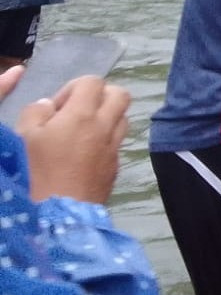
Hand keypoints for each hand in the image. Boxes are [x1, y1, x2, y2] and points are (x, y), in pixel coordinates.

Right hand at [16, 76, 130, 204]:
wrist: (60, 212)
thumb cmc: (36, 170)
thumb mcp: (23, 135)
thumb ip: (35, 112)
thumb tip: (49, 105)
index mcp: (82, 114)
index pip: (93, 82)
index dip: (74, 87)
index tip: (57, 107)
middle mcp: (105, 126)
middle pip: (120, 95)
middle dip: (101, 96)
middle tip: (78, 111)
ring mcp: (114, 147)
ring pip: (123, 118)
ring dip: (106, 117)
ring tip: (82, 131)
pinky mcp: (116, 165)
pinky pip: (118, 141)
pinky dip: (106, 138)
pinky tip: (85, 152)